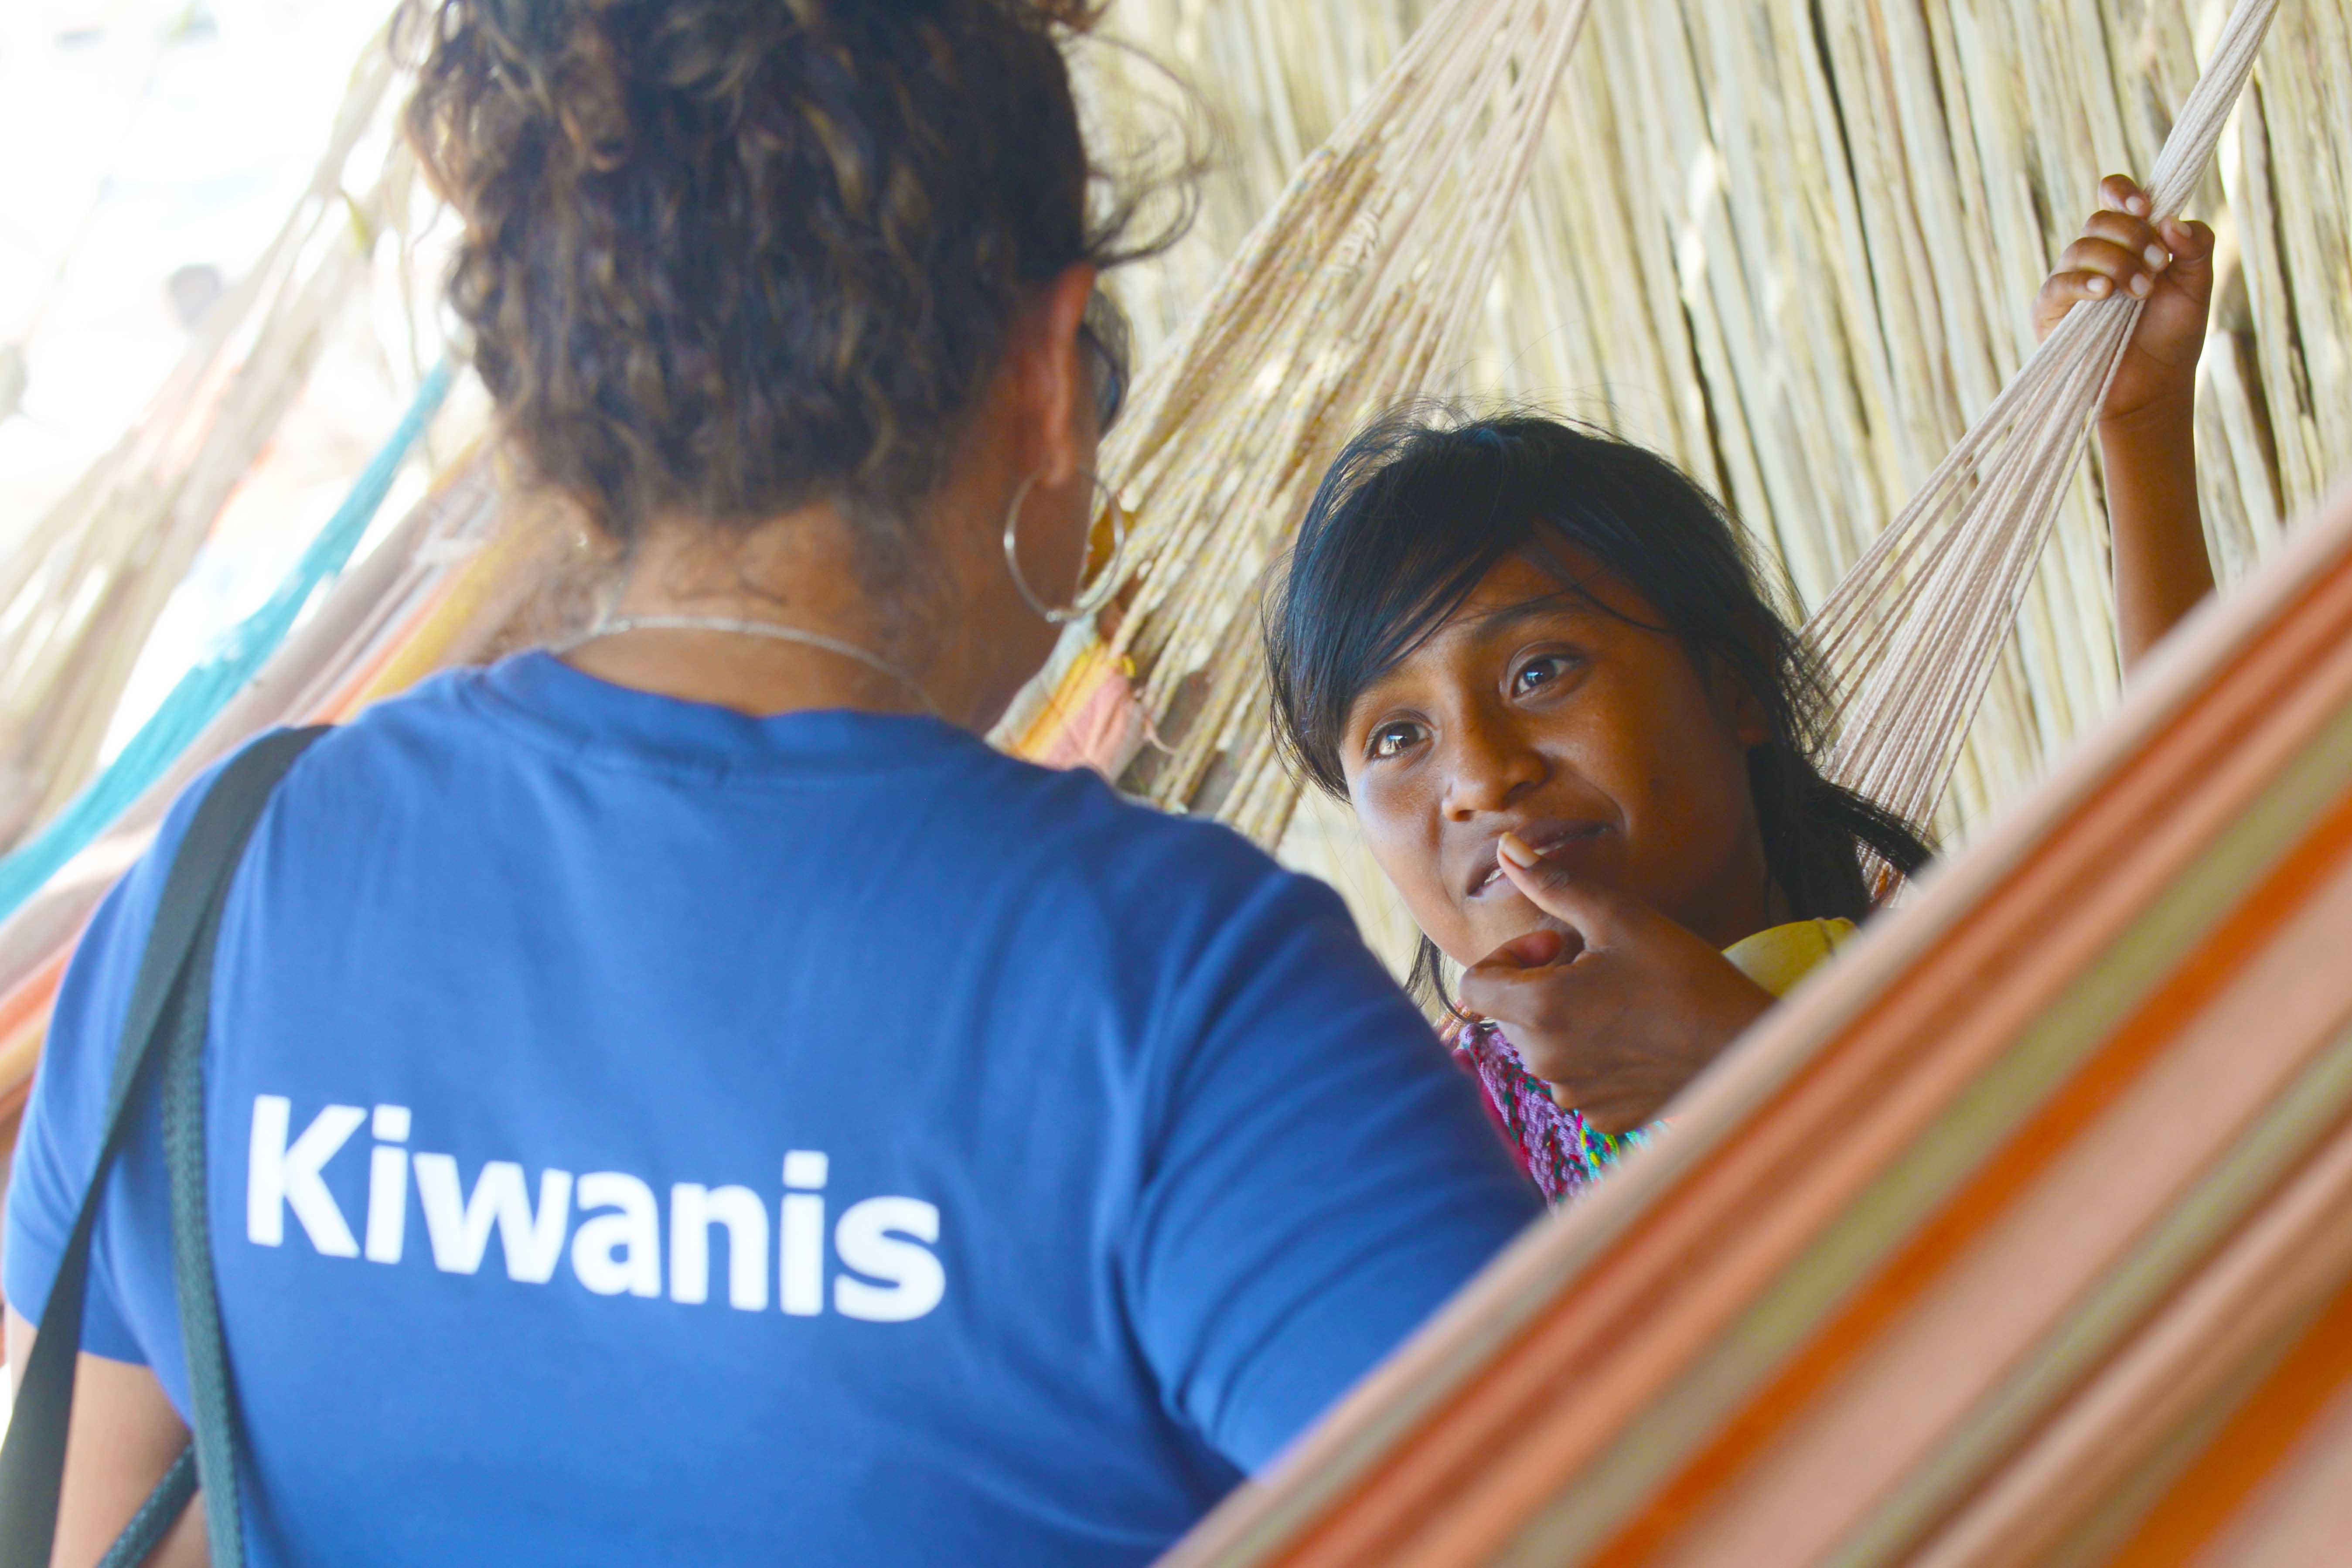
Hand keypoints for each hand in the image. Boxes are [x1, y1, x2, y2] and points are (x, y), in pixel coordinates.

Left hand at [1456, 832, 1773, 1135]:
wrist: (1748, 1047)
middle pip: (1508, 1013)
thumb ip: (1554, 884)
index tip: (1554, 945)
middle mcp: (1546, 1062)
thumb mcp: (1621, 917)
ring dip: (1565, 1018)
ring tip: (1621, 999)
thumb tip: (1507, 849)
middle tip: (1596, 965)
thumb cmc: (1686, 978)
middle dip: (1539, 982)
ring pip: (1542, 1046)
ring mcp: (1574, 1096)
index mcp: (1540, 1011)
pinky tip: (1636, 1036)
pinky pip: (1575, 1078)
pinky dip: (1592, 1055)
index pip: (1473, 985)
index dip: (1508, 956)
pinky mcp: (1603, 1118)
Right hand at [2032, 173, 2214, 427]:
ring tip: (2141, 292)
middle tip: (2159, 267)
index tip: (2147, 209)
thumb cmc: (2173, 335)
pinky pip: (2058, 284)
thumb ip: (2197, 245)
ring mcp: (2070, 283)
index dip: (2123, 193)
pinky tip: (2104, 294)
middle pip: (2099, 220)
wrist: (2154, 387)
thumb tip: (2169, 221)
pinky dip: (2082, 283)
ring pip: (2081, 249)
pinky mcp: (2050, 312)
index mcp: (2128, 241)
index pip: (2112, 197)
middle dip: (2133, 237)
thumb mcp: (2198, 284)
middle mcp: (2095, 257)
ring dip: (2117, 263)